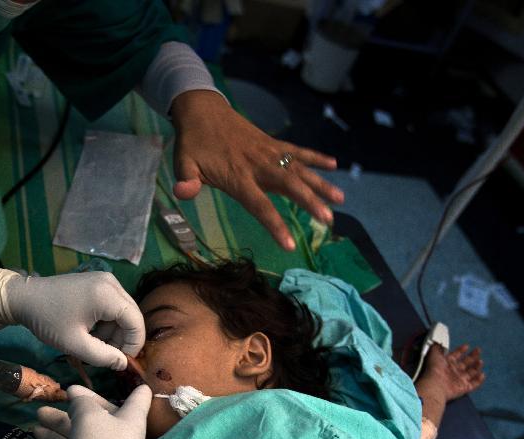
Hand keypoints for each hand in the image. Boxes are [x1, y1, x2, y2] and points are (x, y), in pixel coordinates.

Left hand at [0, 269, 144, 369]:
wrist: (23, 298)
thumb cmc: (47, 320)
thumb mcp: (75, 344)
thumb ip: (103, 357)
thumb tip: (123, 364)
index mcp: (107, 295)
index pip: (135, 322)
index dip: (133, 345)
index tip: (122, 362)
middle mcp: (111, 283)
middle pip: (131, 315)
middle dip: (123, 339)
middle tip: (107, 356)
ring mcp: (105, 280)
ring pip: (122, 311)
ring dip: (113, 331)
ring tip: (94, 345)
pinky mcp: (98, 282)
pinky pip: (112, 305)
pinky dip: (106, 321)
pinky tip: (91, 332)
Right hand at [34, 385, 151, 438]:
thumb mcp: (89, 416)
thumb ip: (81, 402)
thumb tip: (76, 396)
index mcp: (131, 417)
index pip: (140, 397)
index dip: (135, 384)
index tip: (127, 372)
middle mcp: (120, 433)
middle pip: (102, 411)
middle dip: (81, 402)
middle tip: (63, 392)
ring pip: (82, 429)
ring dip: (61, 421)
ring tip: (40, 412)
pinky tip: (36, 431)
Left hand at [170, 90, 344, 250]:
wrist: (201, 110)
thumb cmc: (193, 143)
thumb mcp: (183, 163)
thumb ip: (187, 180)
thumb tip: (184, 193)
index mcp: (237, 176)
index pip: (259, 205)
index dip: (275, 224)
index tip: (289, 244)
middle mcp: (257, 165)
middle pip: (288, 185)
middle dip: (310, 202)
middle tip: (328, 219)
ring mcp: (267, 152)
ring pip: (298, 169)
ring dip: (320, 183)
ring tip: (340, 199)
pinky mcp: (272, 143)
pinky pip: (297, 151)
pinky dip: (315, 157)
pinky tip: (334, 165)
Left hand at [416, 344, 484, 404]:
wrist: (435, 385)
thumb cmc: (433, 370)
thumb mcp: (433, 354)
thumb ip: (436, 347)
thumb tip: (437, 341)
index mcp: (446, 363)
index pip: (455, 355)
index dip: (461, 350)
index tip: (466, 345)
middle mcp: (453, 371)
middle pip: (466, 363)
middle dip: (472, 356)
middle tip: (478, 350)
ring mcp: (459, 380)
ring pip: (471, 372)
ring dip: (477, 366)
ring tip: (480, 361)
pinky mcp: (464, 388)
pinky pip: (474, 384)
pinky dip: (479, 380)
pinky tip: (482, 374)